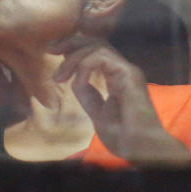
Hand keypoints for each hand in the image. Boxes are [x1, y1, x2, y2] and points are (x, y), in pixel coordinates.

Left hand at [51, 35, 190, 163]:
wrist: (140, 149)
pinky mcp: (129, 74)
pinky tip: (77, 82)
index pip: (96, 51)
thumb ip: (88, 94)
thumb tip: (74, 79)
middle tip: (50, 49)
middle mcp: (124, 70)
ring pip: (98, 46)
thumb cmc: (124, 136)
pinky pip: (101, 58)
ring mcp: (128, 70)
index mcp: (117, 77)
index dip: (74, 48)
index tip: (52, 53)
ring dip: (74, 57)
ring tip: (60, 76)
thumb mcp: (97, 112)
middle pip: (96, 42)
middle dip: (71, 42)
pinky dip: (84, 67)